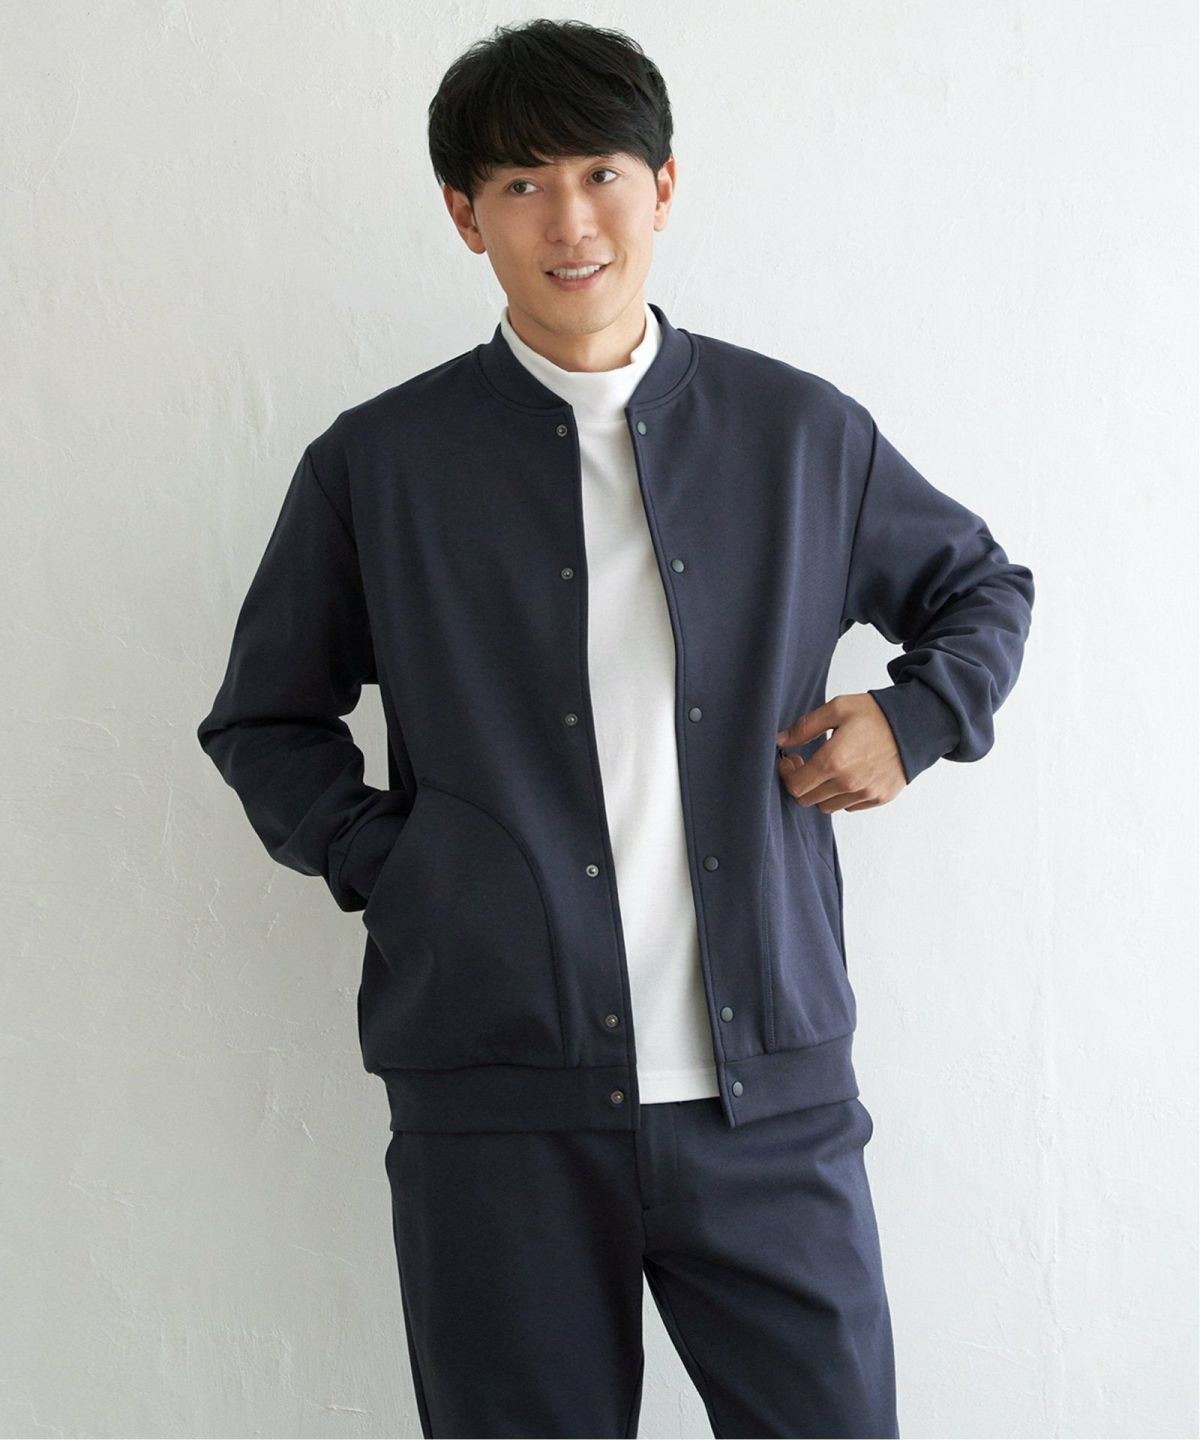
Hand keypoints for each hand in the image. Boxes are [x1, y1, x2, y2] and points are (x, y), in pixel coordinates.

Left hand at [775, 693, 906, 812]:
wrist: (918, 724)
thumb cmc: (876, 714)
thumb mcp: (837, 708)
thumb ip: (805, 727)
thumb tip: (780, 740)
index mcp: (834, 761)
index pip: (796, 786)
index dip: (787, 774)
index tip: (792, 760)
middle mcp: (849, 783)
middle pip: (808, 800)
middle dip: (800, 784)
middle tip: (805, 764)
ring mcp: (866, 793)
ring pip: (827, 806)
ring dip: (820, 791)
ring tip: (828, 769)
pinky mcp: (880, 798)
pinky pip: (849, 806)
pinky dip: (842, 795)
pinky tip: (848, 774)